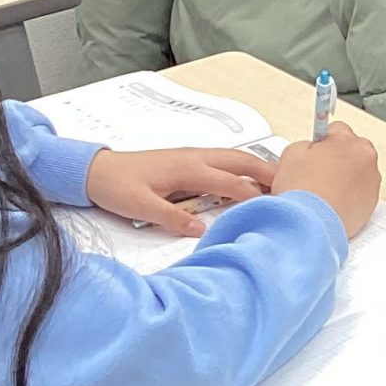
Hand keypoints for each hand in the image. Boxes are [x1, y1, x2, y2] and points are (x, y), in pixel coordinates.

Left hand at [84, 146, 275, 237]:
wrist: (93, 170)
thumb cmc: (115, 185)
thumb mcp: (140, 207)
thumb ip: (173, 217)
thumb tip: (200, 229)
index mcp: (188, 168)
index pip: (232, 183)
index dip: (256, 196)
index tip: (276, 207)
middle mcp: (194, 158)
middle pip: (242, 161)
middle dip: (268, 173)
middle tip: (292, 186)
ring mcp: (192, 156)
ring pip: (234, 157)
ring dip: (257, 167)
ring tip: (277, 182)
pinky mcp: (186, 160)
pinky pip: (223, 160)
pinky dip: (242, 167)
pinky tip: (246, 180)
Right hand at [273, 125, 381, 237]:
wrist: (312, 223)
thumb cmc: (303, 191)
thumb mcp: (292, 153)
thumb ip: (305, 145)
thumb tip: (310, 149)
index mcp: (348, 140)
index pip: (336, 130)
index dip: (322, 142)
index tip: (318, 151)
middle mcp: (366, 158)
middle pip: (351, 151)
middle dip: (337, 159)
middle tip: (318, 173)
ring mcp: (372, 181)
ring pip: (357, 172)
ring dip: (345, 178)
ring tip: (324, 191)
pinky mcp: (373, 202)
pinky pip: (361, 193)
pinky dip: (350, 196)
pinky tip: (332, 202)